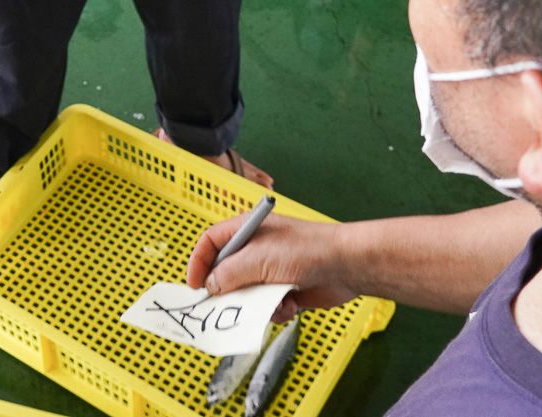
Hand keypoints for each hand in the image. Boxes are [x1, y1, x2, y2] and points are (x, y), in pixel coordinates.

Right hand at [186, 210, 359, 321]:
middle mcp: (256, 250)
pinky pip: (267, 307)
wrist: (346, 266)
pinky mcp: (286, 290)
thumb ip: (230, 273)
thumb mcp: (259, 259)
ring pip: (247, 294)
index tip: (195, 286)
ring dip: (256, 304)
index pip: (211, 243)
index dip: (199, 262)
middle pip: (227, 273)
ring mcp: (271, 270)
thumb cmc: (306, 250)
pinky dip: (275, 310)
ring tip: (273, 302)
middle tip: (228, 305)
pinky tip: (290, 304)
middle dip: (229, 291)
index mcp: (247, 231)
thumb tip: (211, 286)